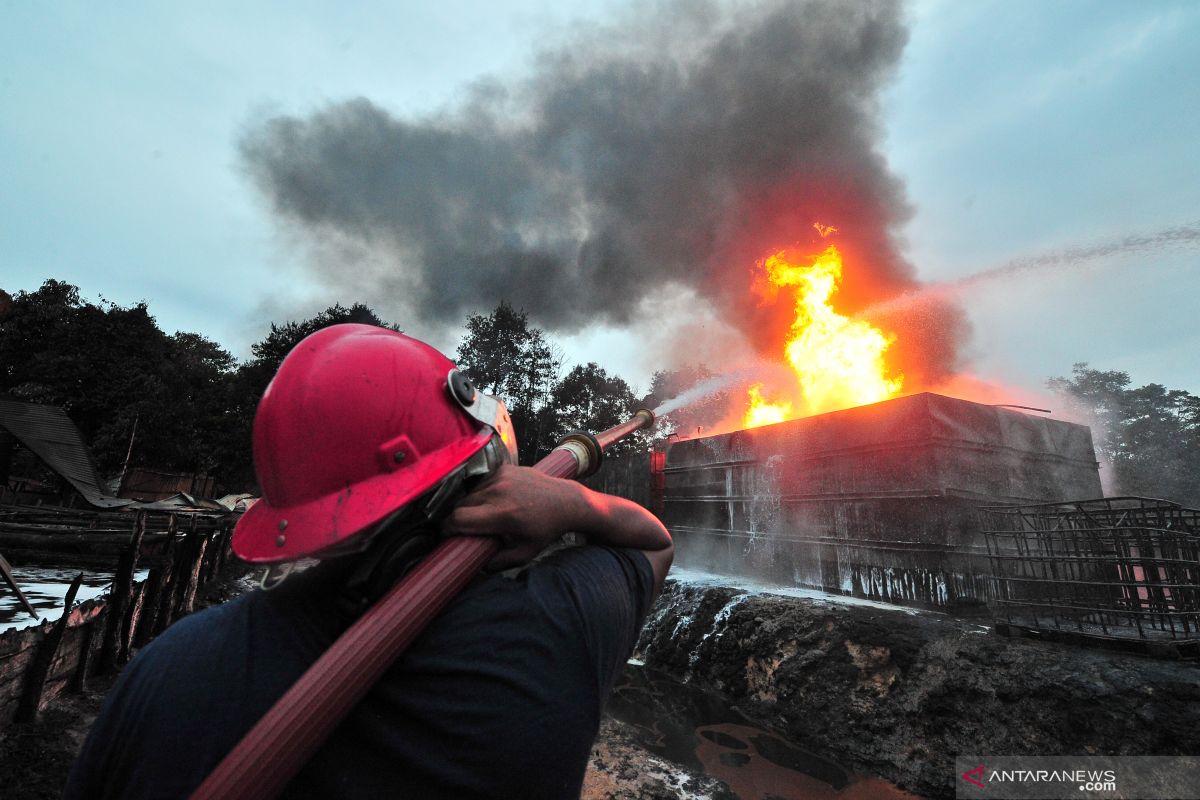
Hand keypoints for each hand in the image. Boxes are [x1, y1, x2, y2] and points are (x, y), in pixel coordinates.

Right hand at [441, 464, 586, 569]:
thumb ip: (499, 563)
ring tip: (485, 515)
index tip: (448, 535)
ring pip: (470, 493)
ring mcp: (501, 477)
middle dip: (459, 518)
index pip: (459, 518)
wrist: (566, 501)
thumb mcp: (525, 553)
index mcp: (502, 514)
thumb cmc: (546, 530)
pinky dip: (483, 493)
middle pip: (461, 505)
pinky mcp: (504, 468)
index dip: (448, 528)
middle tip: (466, 529)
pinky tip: (496, 500)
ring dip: (471, 505)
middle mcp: (499, 492)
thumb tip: (477, 566)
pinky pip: (482, 482)